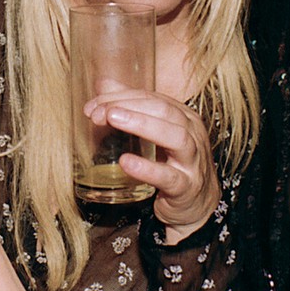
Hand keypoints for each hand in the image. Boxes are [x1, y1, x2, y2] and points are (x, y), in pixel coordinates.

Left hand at [84, 89, 220, 244]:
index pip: (151, 98)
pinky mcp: (187, 187)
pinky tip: (126, 162)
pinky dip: (147, 168)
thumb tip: (102, 84)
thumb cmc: (172, 164)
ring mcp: (193, 161)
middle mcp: (193, 133)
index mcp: (183, 116)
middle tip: (98, 112)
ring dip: (142, 124)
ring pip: (175, 136)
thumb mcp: (153, 134)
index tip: (92, 105)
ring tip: (112, 120)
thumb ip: (130, 108)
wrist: (196, 205)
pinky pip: (169, 176)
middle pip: (163, 110)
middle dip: (127, 106)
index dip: (120, 97)